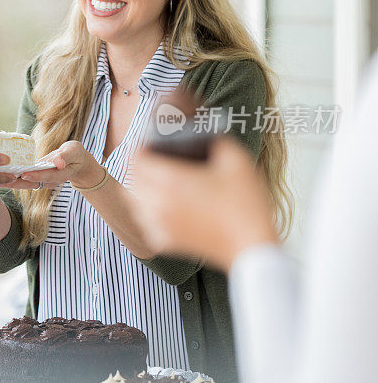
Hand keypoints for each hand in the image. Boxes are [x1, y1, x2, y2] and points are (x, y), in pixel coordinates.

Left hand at [7, 140, 103, 189]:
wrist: (77, 162)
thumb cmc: (76, 154)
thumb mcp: (74, 151)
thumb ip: (66, 156)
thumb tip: (58, 162)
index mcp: (60, 174)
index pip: (47, 176)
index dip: (36, 176)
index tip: (24, 174)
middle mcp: (50, 180)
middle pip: (32, 183)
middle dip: (16, 183)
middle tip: (0, 180)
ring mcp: (42, 180)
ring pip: (25, 183)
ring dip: (11, 182)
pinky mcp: (37, 177)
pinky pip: (23, 179)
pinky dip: (12, 177)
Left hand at [132, 136, 278, 271]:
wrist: (252, 246)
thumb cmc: (245, 204)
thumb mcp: (236, 161)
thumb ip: (216, 141)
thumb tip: (205, 136)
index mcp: (170, 181)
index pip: (135, 160)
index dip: (139, 148)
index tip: (148, 144)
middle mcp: (158, 204)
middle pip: (130, 180)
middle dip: (138, 168)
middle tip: (152, 160)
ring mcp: (159, 225)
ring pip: (133, 203)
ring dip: (140, 190)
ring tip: (155, 182)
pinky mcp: (165, 242)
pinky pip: (143, 222)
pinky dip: (147, 212)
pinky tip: (163, 207)